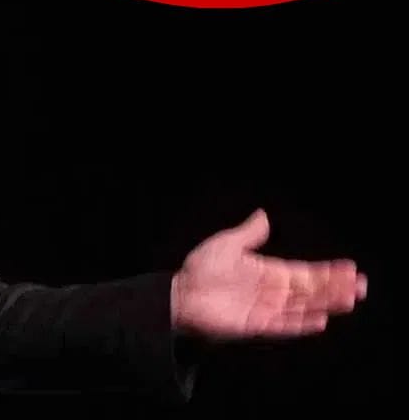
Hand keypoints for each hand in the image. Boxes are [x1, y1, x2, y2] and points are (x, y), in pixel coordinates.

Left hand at [171, 208, 366, 339]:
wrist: (179, 293)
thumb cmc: (201, 269)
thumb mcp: (227, 245)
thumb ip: (249, 234)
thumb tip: (264, 215)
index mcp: (269, 273)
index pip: (305, 273)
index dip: (328, 272)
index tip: (351, 269)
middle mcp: (273, 293)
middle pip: (310, 291)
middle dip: (335, 288)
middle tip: (361, 287)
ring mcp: (266, 310)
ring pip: (303, 307)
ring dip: (326, 304)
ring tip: (349, 300)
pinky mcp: (256, 326)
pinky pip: (283, 326)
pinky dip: (301, 324)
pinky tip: (320, 321)